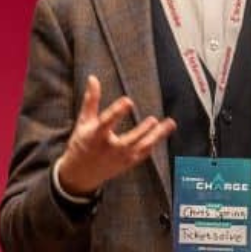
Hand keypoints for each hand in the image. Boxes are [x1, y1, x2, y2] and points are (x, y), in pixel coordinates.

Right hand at [57, 75, 175, 196]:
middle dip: (141, 131)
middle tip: (153, 120)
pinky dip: (153, 144)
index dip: (117, 111)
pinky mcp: (127, 163)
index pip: (106, 122)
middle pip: (129, 140)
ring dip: (156, 136)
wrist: (81, 173)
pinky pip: (143, 154)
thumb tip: (93, 78)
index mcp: (95, 136)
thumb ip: (91, 100)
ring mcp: (120, 158)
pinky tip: (162, 132)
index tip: (128, 101)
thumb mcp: (83, 121)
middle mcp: (109, 149)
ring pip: (141, 148)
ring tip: (170, 123)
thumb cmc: (82, 143)